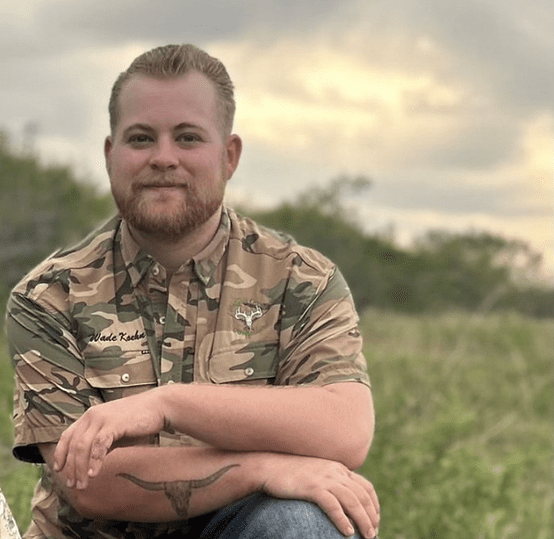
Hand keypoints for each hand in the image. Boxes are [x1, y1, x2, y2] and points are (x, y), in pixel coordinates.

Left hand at [53, 388, 165, 488]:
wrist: (158, 406)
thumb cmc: (138, 419)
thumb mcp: (114, 431)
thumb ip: (100, 442)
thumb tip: (89, 461)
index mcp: (90, 415)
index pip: (67, 435)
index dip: (60, 453)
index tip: (59, 470)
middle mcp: (92, 415)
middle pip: (73, 445)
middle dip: (71, 468)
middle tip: (73, 485)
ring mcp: (103, 419)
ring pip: (83, 447)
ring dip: (80, 469)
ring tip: (83, 484)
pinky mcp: (114, 424)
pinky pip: (99, 446)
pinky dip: (95, 461)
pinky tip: (94, 474)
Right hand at [260, 454, 379, 538]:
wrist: (269, 466)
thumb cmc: (291, 473)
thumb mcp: (317, 473)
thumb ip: (331, 481)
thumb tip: (342, 501)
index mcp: (338, 468)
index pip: (365, 487)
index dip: (374, 505)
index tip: (375, 520)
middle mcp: (335, 471)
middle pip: (362, 495)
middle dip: (372, 516)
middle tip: (373, 533)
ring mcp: (324, 478)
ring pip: (352, 500)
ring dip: (363, 520)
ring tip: (367, 536)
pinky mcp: (312, 487)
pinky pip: (332, 504)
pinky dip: (342, 519)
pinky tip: (347, 532)